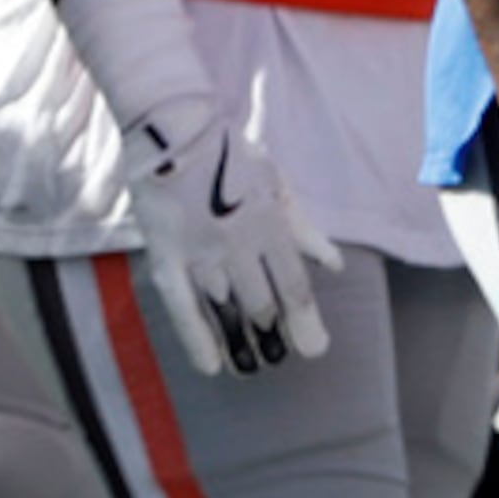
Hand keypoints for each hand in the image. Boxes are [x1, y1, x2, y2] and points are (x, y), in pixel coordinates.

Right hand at [123, 111, 342, 377]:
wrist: (174, 130)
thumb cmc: (230, 156)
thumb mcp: (278, 184)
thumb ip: (304, 229)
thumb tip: (333, 265)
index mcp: (271, 224)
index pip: (294, 284)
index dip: (305, 319)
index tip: (314, 348)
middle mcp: (240, 244)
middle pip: (263, 302)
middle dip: (276, 334)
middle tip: (280, 358)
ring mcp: (201, 252)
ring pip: (228, 310)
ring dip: (242, 342)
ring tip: (252, 367)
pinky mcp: (165, 256)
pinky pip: (182, 306)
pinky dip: (197, 338)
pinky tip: (211, 366)